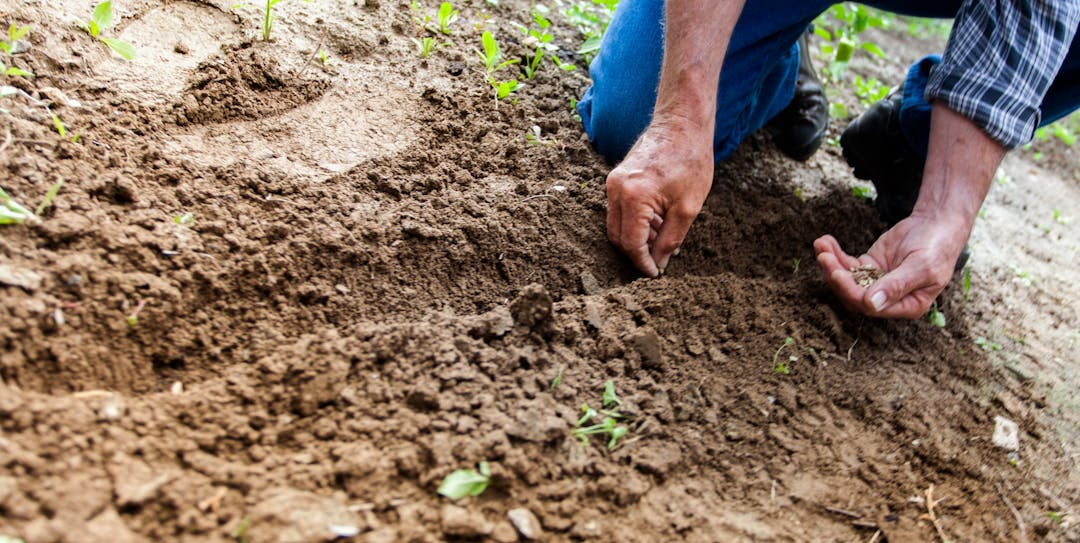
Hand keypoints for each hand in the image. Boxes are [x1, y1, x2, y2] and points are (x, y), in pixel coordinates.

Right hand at [606, 118, 713, 276]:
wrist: (682, 124)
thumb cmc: (690, 160)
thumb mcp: (688, 208)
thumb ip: (670, 240)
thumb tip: (659, 262)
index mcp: (633, 197)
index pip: (631, 243)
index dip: (642, 263)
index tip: (655, 274)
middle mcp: (616, 190)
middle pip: (617, 237)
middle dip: (637, 253)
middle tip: (658, 261)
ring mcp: (613, 182)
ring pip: (616, 224)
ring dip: (636, 237)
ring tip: (663, 239)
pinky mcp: (616, 178)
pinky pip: (619, 210)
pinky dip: (635, 222)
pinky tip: (657, 222)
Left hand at [814, 211, 969, 317]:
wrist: (938, 223)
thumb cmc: (937, 247)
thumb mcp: (921, 267)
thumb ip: (897, 285)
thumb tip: (871, 304)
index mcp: (906, 306)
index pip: (871, 306)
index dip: (851, 292)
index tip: (837, 273)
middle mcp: (888, 298)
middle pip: (853, 295)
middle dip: (836, 276)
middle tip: (824, 257)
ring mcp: (876, 282)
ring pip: (847, 279)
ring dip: (831, 264)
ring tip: (821, 245)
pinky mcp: (869, 266)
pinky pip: (847, 264)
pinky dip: (835, 254)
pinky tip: (825, 241)